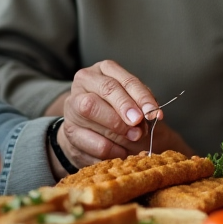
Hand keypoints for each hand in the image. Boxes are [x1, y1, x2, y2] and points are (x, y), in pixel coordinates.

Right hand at [55, 60, 170, 167]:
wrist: (94, 136)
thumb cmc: (120, 116)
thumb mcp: (135, 106)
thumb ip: (142, 107)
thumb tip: (150, 114)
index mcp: (104, 70)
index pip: (125, 80)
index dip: (142, 97)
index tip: (154, 114)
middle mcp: (84, 81)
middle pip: (105, 88)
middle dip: (125, 108)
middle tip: (140, 128)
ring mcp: (72, 104)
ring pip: (91, 109)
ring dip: (118, 131)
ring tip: (133, 140)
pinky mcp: (68, 129)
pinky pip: (90, 139)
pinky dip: (110, 150)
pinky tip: (121, 153)